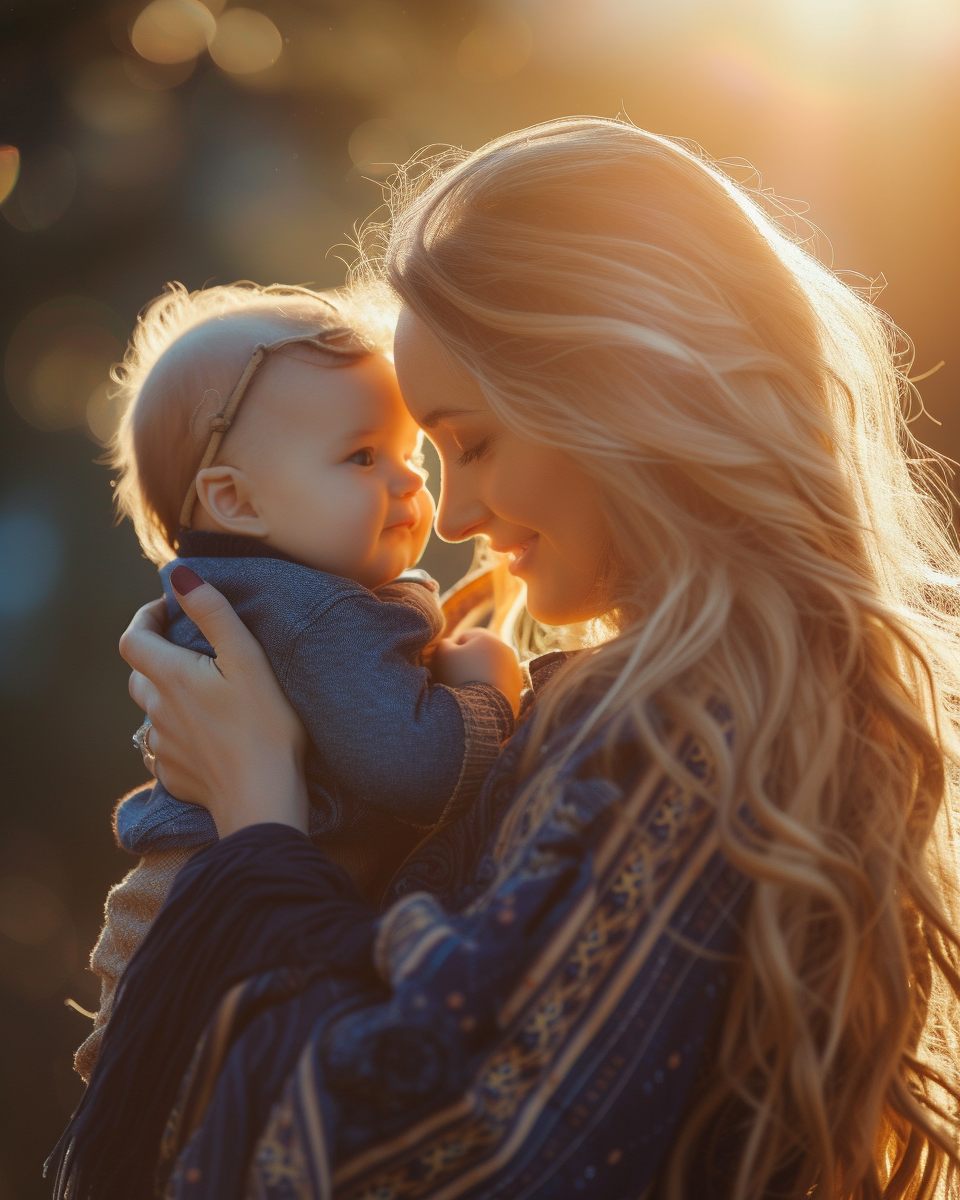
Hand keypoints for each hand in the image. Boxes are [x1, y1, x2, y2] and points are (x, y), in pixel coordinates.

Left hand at [120, 568, 308, 837]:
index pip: (133, 638)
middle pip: (140, 673)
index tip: (173, 610)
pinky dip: (179, 731)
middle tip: (196, 651)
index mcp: (171, 678)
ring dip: (170, 694)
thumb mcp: (249, 660)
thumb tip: (178, 576)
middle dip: (160, 654)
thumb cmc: (265, 728)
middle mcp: (157, 710)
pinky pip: (165, 745)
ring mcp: (162, 747)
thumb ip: (213, 614)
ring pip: (153, 709)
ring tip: (209, 693)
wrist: (263, 802)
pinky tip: (211, 735)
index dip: (146, 617)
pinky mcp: (173, 774)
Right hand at [431, 628, 522, 715]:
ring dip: (479, 674)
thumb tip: (450, 644)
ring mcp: (514, 668)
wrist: (485, 708)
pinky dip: (490, 687)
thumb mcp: (443, 655)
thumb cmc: (461, 677)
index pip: (465, 637)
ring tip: (467, 689)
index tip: (446, 664)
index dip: (452, 649)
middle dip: (468, 661)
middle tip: (455, 676)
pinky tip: (480, 696)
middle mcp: (505, 649)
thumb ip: (445, 644)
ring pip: (490, 667)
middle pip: (480, 652)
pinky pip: (499, 683)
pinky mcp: (518, 686)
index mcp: (488, 638)